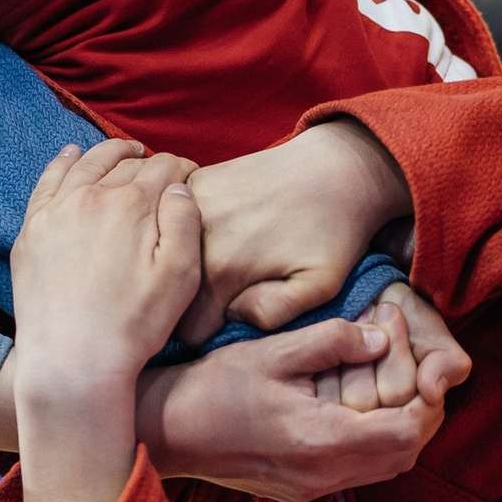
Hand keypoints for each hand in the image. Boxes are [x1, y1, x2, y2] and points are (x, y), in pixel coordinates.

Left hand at [10, 139, 200, 406]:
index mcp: (132, 205)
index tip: (191, 176)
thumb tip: (179, 186)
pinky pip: (47, 181)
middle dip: (149, 162)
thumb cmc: (134, 324)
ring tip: (125, 151)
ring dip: (109, 153)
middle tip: (162, 170)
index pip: (164, 169)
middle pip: (125, 164)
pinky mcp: (32, 230)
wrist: (74, 361)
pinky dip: (62, 162)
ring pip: (86, 164)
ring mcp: (56, 210)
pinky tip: (71, 156)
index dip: (183, 168)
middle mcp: (91, 196)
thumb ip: (186, 222)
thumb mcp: (180, 277)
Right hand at [141, 300, 462, 501]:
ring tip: (392, 385)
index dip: (426, 397)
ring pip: (387, 467)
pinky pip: (360, 470)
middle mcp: (324, 474)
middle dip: (422, 413)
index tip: (420, 362)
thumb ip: (332, 341)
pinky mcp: (303, 490)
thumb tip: (382, 337)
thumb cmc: (212, 387)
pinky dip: (375, 440)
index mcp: (321, 440)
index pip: (407, 431)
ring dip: (401, 428)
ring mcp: (314, 488)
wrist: (165, 432)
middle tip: (416, 371)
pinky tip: (360, 406)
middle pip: (406, 454)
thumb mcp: (272, 351)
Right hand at [178, 119, 412, 344]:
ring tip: (226, 259)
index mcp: (222, 270)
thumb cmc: (332, 232)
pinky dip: (182, 232)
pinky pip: (169, 221)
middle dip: (191, 302)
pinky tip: (216, 231)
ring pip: (165, 255)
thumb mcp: (319, 286)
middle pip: (171, 292)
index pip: (187, 329)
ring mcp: (189, 203)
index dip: (207, 335)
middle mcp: (193, 235)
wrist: (336, 166)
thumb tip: (232, 315)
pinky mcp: (193, 181)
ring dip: (182, 264)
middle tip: (230, 292)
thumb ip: (272, 312)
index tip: (226, 325)